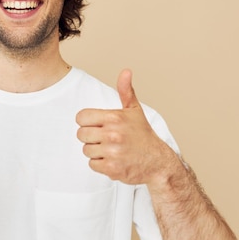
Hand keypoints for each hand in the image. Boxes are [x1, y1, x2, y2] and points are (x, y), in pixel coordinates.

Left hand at [76, 69, 175, 184]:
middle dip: (90, 137)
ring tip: (110, 149)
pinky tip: (112, 159)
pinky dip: (100, 164)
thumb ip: (126, 91)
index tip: (97, 125)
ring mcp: (112, 152)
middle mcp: (112, 134)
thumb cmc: (143, 135)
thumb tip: (126, 71)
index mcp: (114, 118)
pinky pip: (92, 165)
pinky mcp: (112, 168)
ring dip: (95, 151)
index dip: (87, 122)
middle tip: (104, 139)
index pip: (81, 117)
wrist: (157, 162)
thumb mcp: (134, 110)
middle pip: (81, 134)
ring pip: (86, 150)